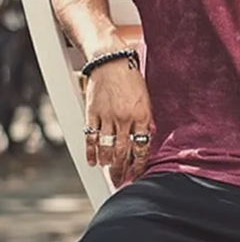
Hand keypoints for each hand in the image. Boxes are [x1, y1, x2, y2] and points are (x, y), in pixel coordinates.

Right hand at [84, 59, 152, 185]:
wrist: (110, 59)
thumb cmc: (130, 78)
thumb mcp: (146, 98)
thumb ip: (145, 119)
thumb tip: (147, 137)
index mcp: (142, 116)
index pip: (141, 148)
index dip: (138, 165)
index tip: (137, 175)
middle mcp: (124, 119)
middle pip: (122, 152)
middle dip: (121, 170)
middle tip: (120, 181)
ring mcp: (107, 116)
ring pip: (106, 148)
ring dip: (107, 164)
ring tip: (108, 173)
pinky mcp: (92, 112)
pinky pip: (90, 137)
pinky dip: (90, 152)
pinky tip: (92, 161)